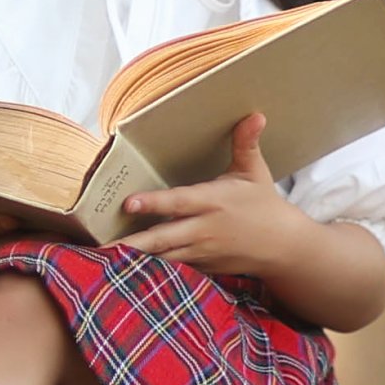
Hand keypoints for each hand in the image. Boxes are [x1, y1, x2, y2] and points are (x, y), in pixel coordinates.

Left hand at [112, 114, 302, 279]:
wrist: (282, 246)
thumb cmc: (264, 205)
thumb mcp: (255, 172)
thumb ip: (246, 144)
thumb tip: (255, 114)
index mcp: (213, 201)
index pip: (178, 202)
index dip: (153, 203)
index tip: (128, 203)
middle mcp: (204, 228)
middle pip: (163, 237)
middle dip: (133, 242)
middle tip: (101, 246)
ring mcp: (201, 251)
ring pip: (163, 257)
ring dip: (134, 259)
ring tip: (103, 258)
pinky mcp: (201, 266)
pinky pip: (173, 269)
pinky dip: (151, 270)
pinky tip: (125, 269)